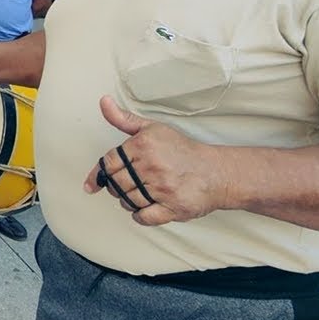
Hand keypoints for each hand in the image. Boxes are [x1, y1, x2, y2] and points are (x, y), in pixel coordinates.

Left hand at [83, 95, 227, 225]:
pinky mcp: (173, 207)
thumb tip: (103, 102)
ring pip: (127, 201)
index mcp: (142, 145)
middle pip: (115, 184)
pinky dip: (140, 215)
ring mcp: (162, 188)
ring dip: (128, 200)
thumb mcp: (152, 128)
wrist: (217, 172)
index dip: (103, 172)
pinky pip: (143, 217)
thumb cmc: (182, 150)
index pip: (108, 163)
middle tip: (128, 184)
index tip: (100, 179)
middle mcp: (151, 166)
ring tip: (141, 193)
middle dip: (117, 187)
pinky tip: (146, 207)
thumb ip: (123, 119)